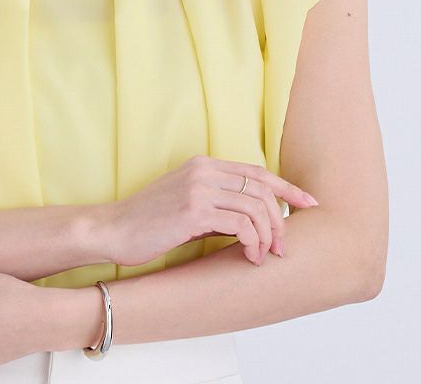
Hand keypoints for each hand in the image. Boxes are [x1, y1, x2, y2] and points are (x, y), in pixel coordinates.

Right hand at [103, 154, 318, 266]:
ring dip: (268, 235)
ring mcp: (198, 189)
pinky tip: (249, 256)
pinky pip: (240, 224)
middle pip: (261, 188)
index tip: (308, 203)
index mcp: (203, 164)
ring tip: (263, 256)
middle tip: (282, 247)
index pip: (256, 172)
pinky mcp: (194, 211)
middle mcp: (203, 171)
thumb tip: (252, 221)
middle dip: (280, 219)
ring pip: (255, 206)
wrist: (113, 229)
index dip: (286, 188)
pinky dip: (253, 242)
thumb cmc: (148, 222)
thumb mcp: (187, 204)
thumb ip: (218, 204)